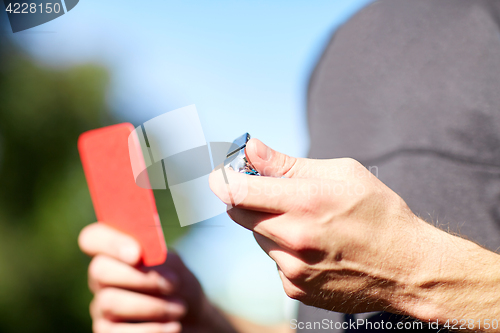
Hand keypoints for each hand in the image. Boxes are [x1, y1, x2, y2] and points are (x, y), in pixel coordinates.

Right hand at [78, 223, 235, 332]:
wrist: (192, 319)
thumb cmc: (179, 285)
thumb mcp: (176, 266)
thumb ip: (160, 256)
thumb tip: (144, 258)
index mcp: (115, 252)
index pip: (92, 238)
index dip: (110, 242)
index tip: (137, 254)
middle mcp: (101, 278)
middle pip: (99, 271)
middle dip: (139, 277)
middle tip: (172, 284)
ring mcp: (100, 306)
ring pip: (109, 302)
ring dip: (152, 307)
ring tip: (180, 308)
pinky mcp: (105, 332)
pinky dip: (152, 330)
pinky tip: (173, 326)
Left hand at [209, 139, 478, 316]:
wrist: (407, 268)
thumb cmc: (379, 212)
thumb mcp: (342, 173)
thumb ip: (288, 163)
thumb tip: (250, 148)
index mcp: (305, 202)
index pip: (238, 190)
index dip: (222, 179)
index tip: (221, 173)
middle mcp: (294, 238)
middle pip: (239, 213)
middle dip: (246, 197)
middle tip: (268, 189)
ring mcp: (292, 268)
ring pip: (257, 236)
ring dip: (267, 224)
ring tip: (305, 221)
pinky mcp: (294, 288)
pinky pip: (273, 260)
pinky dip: (283, 248)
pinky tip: (313, 246)